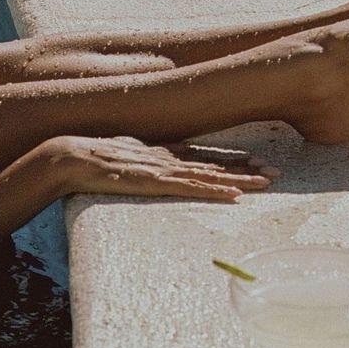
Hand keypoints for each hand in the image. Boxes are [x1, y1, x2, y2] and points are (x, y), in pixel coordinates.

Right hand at [42, 136, 278, 201]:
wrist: (71, 157)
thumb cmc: (92, 160)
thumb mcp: (124, 158)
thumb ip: (142, 161)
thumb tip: (151, 170)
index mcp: (162, 152)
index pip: (205, 156)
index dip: (233, 159)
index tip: (257, 161)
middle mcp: (169, 158)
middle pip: (216, 163)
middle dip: (248, 168)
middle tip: (276, 172)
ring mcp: (164, 169)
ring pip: (211, 174)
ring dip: (241, 179)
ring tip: (266, 183)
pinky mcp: (156, 182)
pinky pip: (192, 188)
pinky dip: (216, 190)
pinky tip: (235, 195)